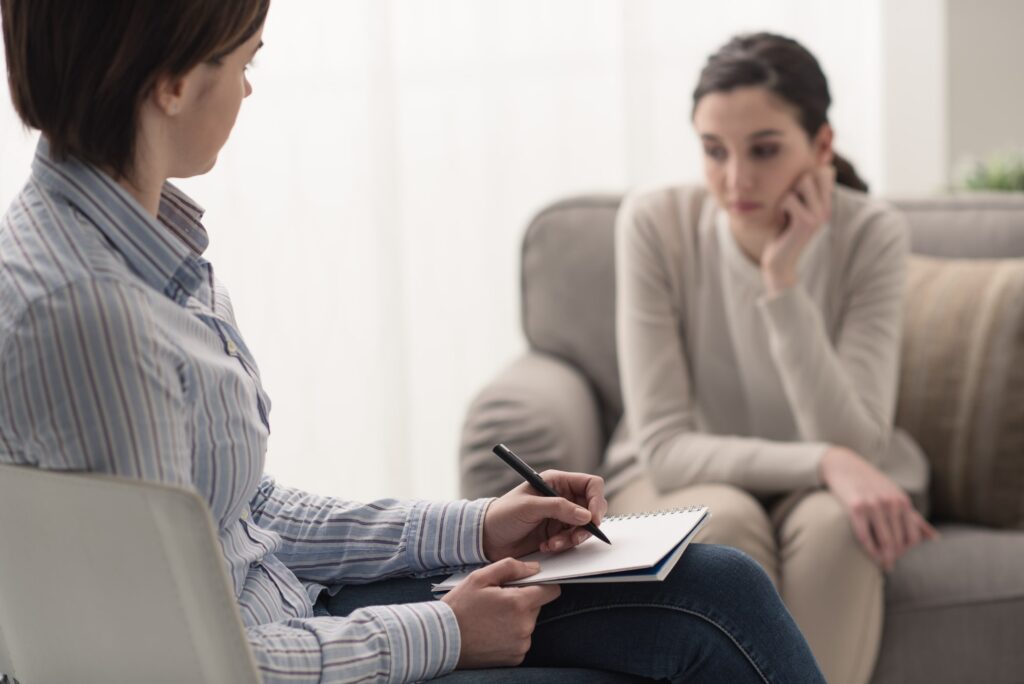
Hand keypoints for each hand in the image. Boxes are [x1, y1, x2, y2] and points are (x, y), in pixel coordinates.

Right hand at [441, 558, 560, 667]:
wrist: (442, 640)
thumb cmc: (459, 606)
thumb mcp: (480, 577)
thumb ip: (511, 567)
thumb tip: (534, 568)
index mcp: (518, 603)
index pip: (551, 591)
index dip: (542, 584)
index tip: (529, 584)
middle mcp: (524, 626)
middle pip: (537, 606)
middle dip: (522, 601)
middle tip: (498, 601)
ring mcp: (521, 644)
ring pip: (528, 623)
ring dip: (516, 618)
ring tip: (492, 618)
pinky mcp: (516, 658)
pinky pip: (521, 640)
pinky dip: (511, 635)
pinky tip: (492, 632)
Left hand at [482, 470, 607, 560]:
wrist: (487, 538)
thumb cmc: (503, 514)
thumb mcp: (529, 507)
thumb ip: (558, 508)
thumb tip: (586, 515)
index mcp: (557, 482)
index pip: (590, 484)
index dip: (597, 500)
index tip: (594, 518)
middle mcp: (563, 497)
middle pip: (593, 508)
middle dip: (587, 525)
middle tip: (575, 536)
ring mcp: (561, 517)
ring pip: (585, 527)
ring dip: (572, 538)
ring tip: (553, 544)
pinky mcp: (558, 533)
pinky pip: (573, 540)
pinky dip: (564, 545)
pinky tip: (548, 546)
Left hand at [762, 165, 834, 293]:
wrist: (779, 262)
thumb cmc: (781, 233)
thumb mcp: (792, 208)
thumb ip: (799, 190)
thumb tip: (808, 168)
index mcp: (825, 204)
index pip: (827, 171)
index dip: (809, 173)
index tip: (796, 193)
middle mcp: (826, 208)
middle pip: (814, 172)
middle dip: (795, 184)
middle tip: (789, 205)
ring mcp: (819, 215)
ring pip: (803, 181)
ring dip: (787, 195)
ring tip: (786, 212)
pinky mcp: (806, 222)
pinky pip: (788, 198)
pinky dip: (780, 207)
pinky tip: (782, 221)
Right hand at [820, 446, 937, 570]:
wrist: (844, 465)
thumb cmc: (871, 484)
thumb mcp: (895, 496)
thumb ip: (914, 518)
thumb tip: (935, 539)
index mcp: (902, 502)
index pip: (912, 537)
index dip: (907, 551)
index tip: (899, 556)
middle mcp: (891, 503)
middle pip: (898, 541)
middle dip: (894, 556)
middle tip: (889, 565)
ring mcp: (873, 505)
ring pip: (884, 541)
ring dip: (884, 557)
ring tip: (881, 564)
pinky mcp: (856, 507)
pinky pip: (865, 536)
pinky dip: (869, 549)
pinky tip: (870, 555)